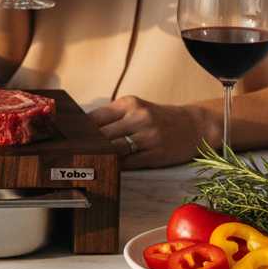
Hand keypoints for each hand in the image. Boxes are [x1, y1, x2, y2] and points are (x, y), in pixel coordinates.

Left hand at [89, 96, 219, 169]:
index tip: (74, 136)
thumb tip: (84, 127)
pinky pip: (129, 162)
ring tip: (93, 159)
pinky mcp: (156, 154)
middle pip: (103, 134)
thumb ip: (113, 115)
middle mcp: (139, 118)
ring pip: (115, 149)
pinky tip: (112, 165)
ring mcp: (149, 137)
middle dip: (90, 144)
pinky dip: (118, 164)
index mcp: (130, 103)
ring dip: (103, 155)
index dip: (82, 129)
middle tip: (78, 151)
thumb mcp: (137, 108)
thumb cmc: (158, 117)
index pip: (96, 116)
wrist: (193, 126)